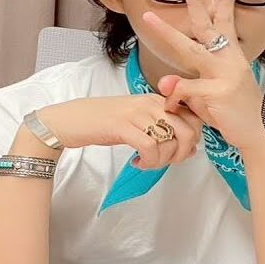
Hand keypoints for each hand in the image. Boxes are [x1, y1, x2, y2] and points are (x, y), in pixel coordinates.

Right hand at [37, 94, 205, 168]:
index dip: (192, 140)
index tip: (177, 152)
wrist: (71, 120)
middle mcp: (151, 103)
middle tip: (165, 162)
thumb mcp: (138, 121)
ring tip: (147, 163)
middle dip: (182, 154)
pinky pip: (149, 147)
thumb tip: (192, 148)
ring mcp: (137, 113)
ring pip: (170, 141)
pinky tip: (137, 162)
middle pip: (188, 131)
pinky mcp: (123, 125)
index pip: (194, 118)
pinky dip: (148, 161)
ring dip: (162, 160)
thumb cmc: (104, 122)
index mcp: (157, 100)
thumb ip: (164, 131)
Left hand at [136, 0, 264, 155]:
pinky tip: (170, 105)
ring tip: (148, 18)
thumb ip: (190, 85)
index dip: (225, 3)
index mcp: (233, 58)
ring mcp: (223, 74)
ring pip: (188, 49)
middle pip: (207, 27)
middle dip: (196, 3)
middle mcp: (229, 61)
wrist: (260, 135)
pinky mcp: (217, 91)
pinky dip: (172, 97)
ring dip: (166, 32)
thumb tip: (166, 81)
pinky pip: (183, 88)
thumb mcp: (214, 95)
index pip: (227, 24)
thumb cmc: (237, 114)